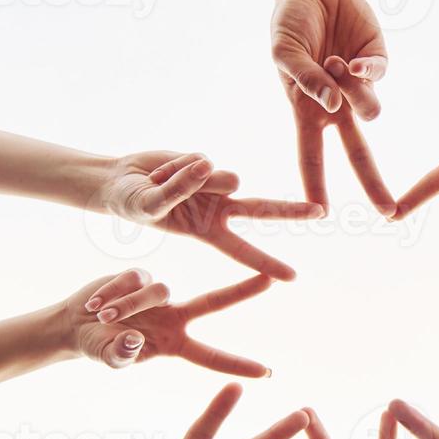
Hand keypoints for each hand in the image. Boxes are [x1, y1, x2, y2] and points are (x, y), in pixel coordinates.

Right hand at [65, 269, 274, 375]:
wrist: (74, 324)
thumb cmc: (98, 347)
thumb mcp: (108, 358)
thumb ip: (121, 355)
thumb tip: (136, 341)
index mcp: (173, 343)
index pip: (211, 356)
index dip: (237, 364)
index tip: (267, 372)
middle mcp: (174, 317)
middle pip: (215, 302)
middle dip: (243, 291)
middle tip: (271, 280)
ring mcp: (159, 295)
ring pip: (157, 292)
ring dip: (127, 305)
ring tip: (101, 314)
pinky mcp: (142, 276)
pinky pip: (135, 279)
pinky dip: (114, 292)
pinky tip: (96, 302)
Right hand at [99, 151, 321, 280]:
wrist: (117, 179)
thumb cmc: (131, 202)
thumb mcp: (151, 206)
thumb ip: (183, 190)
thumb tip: (229, 176)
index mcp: (207, 232)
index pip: (242, 251)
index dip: (266, 264)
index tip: (292, 278)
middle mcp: (218, 209)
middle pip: (261, 210)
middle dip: (290, 212)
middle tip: (321, 212)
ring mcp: (214, 184)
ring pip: (225, 178)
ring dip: (192, 179)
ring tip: (161, 180)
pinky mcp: (206, 163)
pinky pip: (201, 160)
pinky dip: (178, 164)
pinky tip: (163, 168)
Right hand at [272, 0, 396, 216]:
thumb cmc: (289, 25)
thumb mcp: (284, 54)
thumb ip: (306, 80)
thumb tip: (333, 103)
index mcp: (308, 111)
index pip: (311, 157)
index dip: (315, 185)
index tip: (320, 213)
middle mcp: (337, 106)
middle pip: (358, 154)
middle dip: (374, 183)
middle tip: (389, 213)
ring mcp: (358, 86)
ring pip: (369, 111)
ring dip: (356, 96)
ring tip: (333, 65)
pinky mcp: (377, 62)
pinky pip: (376, 76)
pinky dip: (364, 71)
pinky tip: (350, 59)